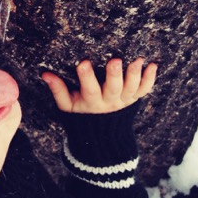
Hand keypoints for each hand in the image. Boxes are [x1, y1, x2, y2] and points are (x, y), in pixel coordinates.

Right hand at [42, 58, 156, 113]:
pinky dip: (150, 79)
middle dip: (115, 75)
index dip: (86, 77)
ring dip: (135, 75)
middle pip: (114, 89)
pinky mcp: (133, 99)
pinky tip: (152, 65)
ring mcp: (124, 101)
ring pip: (132, 89)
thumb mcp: (67, 107)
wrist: (103, 137)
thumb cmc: (81, 116)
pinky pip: (144, 90)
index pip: (89, 90)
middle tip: (116, 60)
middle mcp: (109, 102)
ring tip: (138, 60)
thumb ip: (58, 90)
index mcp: (91, 103)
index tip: (83, 62)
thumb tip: (45, 74)